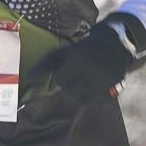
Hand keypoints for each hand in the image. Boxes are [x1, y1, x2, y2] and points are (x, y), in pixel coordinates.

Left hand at [31, 14, 145, 103]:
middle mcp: (92, 70)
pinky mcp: (117, 86)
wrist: (114, 42)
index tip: (69, 71)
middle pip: (72, 93)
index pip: (60, 81)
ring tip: (86, 83)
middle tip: (78, 78)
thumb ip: (45, 64)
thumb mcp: (65, 52)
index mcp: (78, 59)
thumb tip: (28, 77)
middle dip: (72, 88)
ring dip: (83, 95)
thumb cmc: (84, 49)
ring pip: (86, 101)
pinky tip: (96, 88)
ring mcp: (106, 80)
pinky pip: (101, 104)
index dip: (62, 77)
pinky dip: (97, 99)